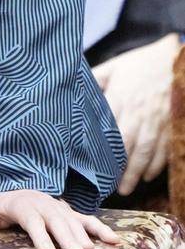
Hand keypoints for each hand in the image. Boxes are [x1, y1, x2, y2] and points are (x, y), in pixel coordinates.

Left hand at [0, 189, 119, 248]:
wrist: (19, 191)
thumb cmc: (4, 208)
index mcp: (23, 204)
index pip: (32, 219)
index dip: (40, 235)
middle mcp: (44, 204)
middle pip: (56, 220)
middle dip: (66, 236)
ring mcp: (60, 208)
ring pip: (73, 220)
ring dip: (82, 235)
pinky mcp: (72, 214)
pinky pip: (88, 220)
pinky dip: (101, 229)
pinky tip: (114, 241)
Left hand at [92, 33, 179, 194]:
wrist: (175, 58)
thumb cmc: (141, 63)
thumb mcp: (114, 66)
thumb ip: (96, 79)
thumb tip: (73, 88)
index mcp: (120, 97)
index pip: (106, 128)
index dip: (98, 149)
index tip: (89, 165)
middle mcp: (138, 112)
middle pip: (126, 146)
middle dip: (118, 169)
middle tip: (108, 189)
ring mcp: (157, 121)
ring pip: (146, 152)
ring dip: (136, 173)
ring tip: (126, 190)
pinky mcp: (172, 125)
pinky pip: (164, 150)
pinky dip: (156, 166)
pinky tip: (147, 176)